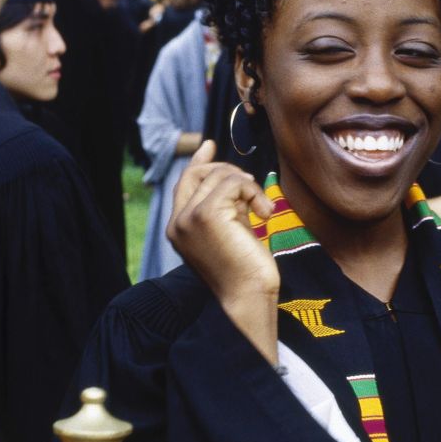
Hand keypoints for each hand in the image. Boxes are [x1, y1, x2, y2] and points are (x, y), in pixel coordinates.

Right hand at [167, 141, 279, 363]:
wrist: (247, 297)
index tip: (208, 145)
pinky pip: (234, 183)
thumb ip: (223, 205)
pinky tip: (263, 214)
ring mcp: (188, 217)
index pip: (184, 182)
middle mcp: (177, 222)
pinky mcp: (206, 214)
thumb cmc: (245, 271)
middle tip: (253, 192)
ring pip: (220, 175)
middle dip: (231, 174)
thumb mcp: (229, 231)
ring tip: (261, 211)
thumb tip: (230, 175)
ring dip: (248, 187)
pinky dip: (254, 192)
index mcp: (178, 228)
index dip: (198, 161)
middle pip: (201, 173)